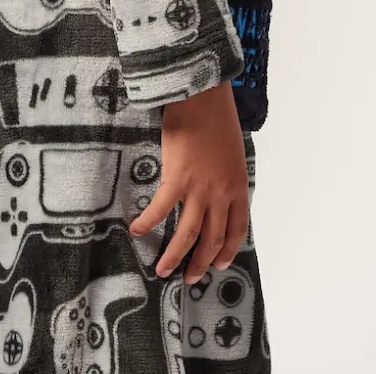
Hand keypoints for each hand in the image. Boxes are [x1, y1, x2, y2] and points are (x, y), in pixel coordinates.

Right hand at [129, 79, 248, 283]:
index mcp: (238, 185)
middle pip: (213, 237)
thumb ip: (226, 173)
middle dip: (201, 262)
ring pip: (189, 233)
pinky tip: (137, 230)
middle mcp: (221, 194)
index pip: (237, 227)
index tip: (220, 263)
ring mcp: (199, 189)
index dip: (229, 249)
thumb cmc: (217, 117)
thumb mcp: (232, 150)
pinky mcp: (177, 179)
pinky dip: (148, 222)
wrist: (203, 97)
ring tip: (163, 269)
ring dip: (176, 255)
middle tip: (190, 278)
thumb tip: (216, 186)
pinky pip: (161, 209)